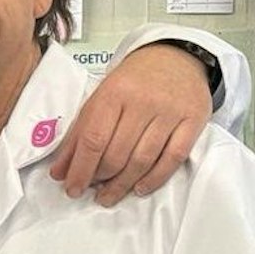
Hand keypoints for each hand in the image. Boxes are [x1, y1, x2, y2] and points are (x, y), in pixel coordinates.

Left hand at [50, 42, 210, 204]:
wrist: (176, 57)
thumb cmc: (131, 83)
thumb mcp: (99, 100)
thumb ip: (78, 135)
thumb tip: (59, 172)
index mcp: (114, 94)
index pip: (93, 140)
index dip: (80, 169)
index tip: (72, 188)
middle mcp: (143, 102)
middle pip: (118, 153)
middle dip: (101, 178)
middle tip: (93, 191)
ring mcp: (171, 111)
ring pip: (144, 159)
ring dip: (123, 184)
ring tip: (109, 196)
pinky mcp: (194, 119)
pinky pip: (173, 157)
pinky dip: (155, 178)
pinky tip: (139, 188)